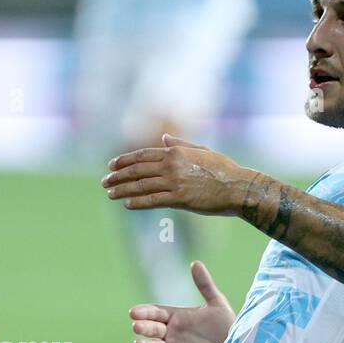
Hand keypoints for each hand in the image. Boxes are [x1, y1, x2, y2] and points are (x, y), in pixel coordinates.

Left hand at [103, 135, 248, 214]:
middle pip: (137, 170)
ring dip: (122, 190)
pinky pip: (153, 200)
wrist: (239, 187)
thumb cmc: (224, 169)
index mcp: (176, 152)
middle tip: (104, 181)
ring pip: (141, 186)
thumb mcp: (202, 151)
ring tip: (110, 194)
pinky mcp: (180, 199)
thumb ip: (181, 145)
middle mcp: (172, 165)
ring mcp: (175, 182)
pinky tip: (127, 204)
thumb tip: (164, 138)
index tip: (111, 165)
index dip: (124, 160)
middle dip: (118, 176)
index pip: (143, 155)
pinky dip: (137, 202)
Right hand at [130, 261, 235, 342]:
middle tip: (137, 326)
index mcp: (177, 316)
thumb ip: (204, 285)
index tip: (134, 312)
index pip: (155, 312)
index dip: (144, 312)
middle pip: (151, 329)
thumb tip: (195, 262)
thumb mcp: (217, 303)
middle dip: (143, 328)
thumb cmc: (228, 325)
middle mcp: (171, 332)